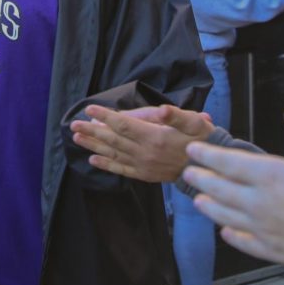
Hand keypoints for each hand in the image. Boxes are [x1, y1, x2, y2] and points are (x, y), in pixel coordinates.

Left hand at [70, 104, 213, 181]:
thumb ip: (176, 116)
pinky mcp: (144, 174)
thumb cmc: (201, 138)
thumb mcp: (194, 121)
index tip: (89, 109)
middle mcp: (145, 153)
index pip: (124, 125)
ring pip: (113, 154)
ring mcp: (143, 165)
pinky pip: (121, 169)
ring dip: (94, 146)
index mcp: (155, 137)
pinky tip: (93, 160)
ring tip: (77, 139)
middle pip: (113, 140)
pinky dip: (106, 165)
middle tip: (74, 125)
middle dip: (92, 131)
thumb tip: (162, 109)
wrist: (210, 168)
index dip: (106, 116)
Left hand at [183, 106, 283, 275]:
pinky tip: (226, 232)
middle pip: (219, 189)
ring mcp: (264, 228)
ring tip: (198, 200)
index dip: (206, 154)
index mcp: (271, 175)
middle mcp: (260, 202)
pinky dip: (231, 235)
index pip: (227, 162)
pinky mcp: (274, 250)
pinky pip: (244, 242)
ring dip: (209, 207)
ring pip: (225, 216)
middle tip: (187, 173)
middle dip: (200, 179)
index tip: (192, 150)